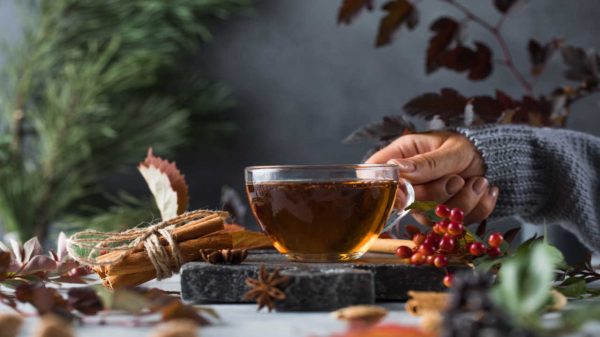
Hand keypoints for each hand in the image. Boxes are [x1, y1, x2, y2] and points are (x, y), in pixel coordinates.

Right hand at [366, 131, 498, 223]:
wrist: (490, 156)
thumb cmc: (465, 146)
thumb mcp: (450, 149)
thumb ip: (427, 163)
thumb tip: (398, 168)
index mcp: (398, 160)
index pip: (375, 180)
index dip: (387, 192)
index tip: (407, 195)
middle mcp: (405, 185)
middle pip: (407, 204)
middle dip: (438, 193)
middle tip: (457, 178)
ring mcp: (421, 205)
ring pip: (432, 218)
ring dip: (463, 201)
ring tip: (479, 181)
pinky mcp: (440, 218)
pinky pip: (456, 224)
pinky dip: (476, 208)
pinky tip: (483, 191)